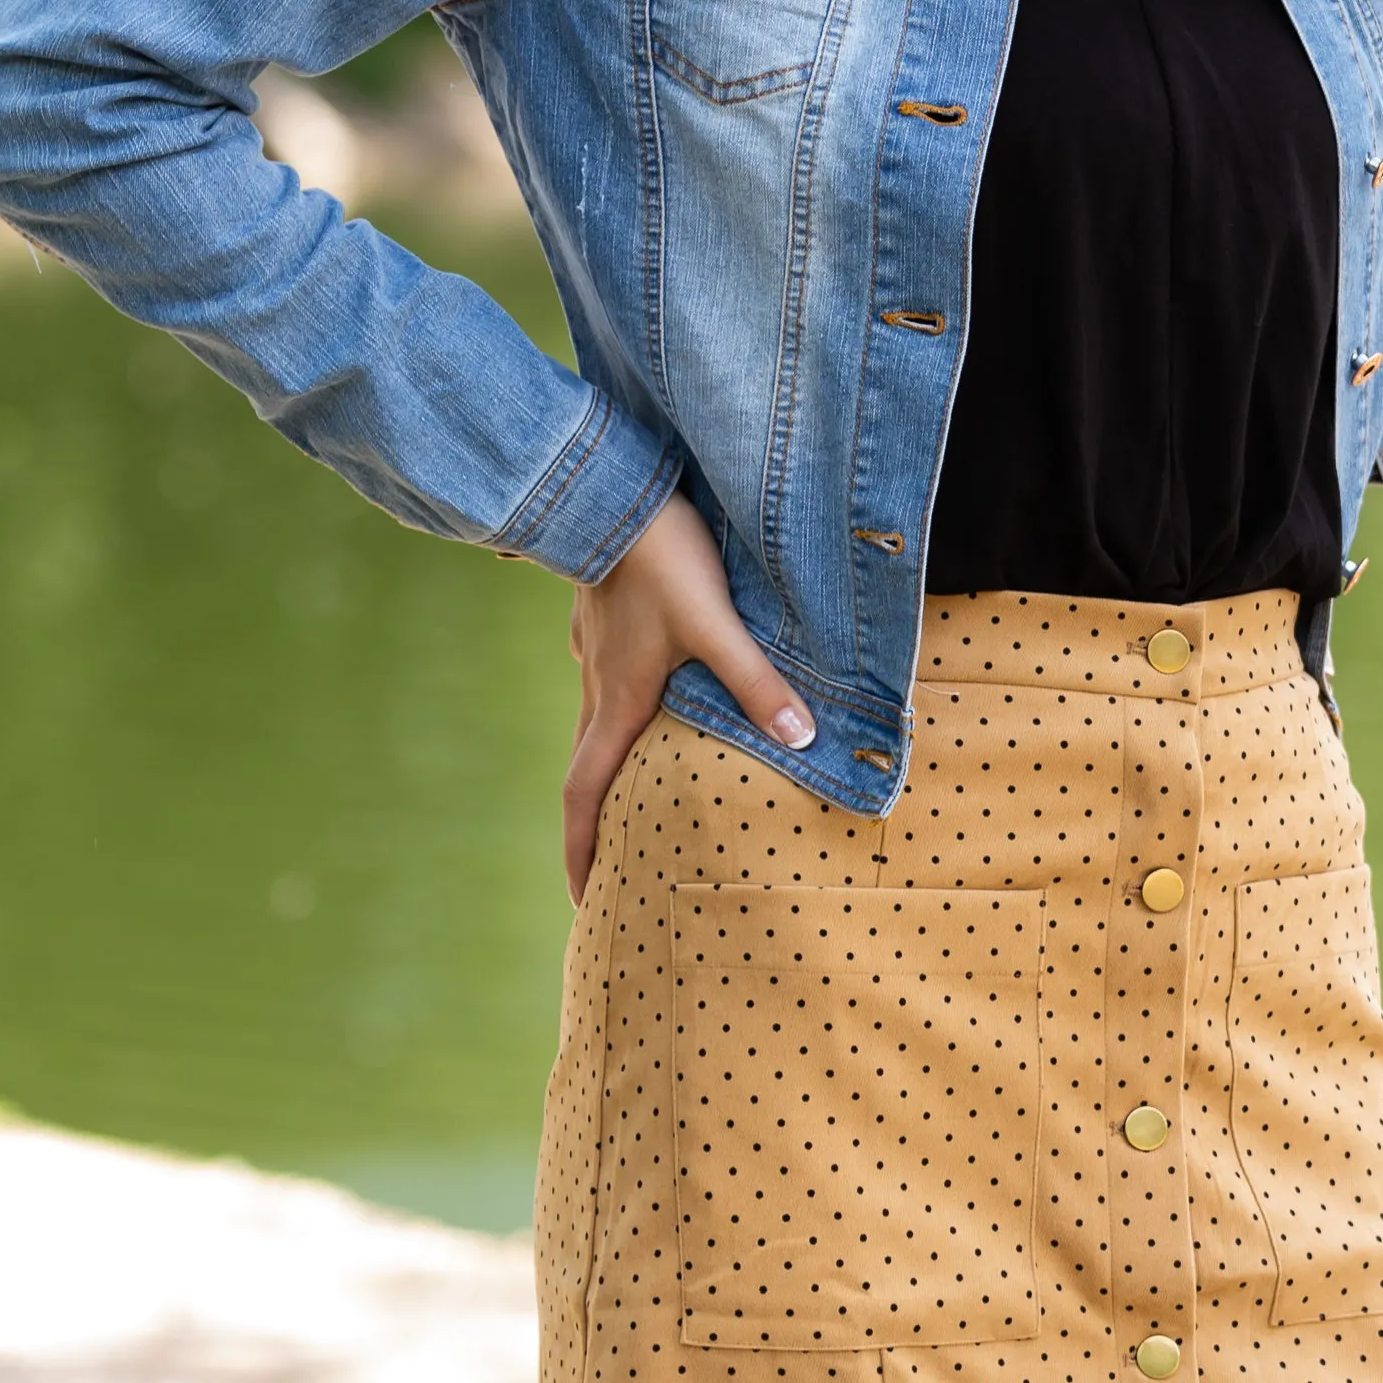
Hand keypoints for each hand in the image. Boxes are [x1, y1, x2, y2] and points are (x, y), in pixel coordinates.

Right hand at [562, 494, 815, 899]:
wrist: (611, 486)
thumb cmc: (662, 556)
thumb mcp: (715, 623)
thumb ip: (756, 682)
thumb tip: (801, 737)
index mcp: (618, 699)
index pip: (585, 793)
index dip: (581, 850)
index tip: (581, 897)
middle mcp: (597, 682)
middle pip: (587, 767)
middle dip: (595, 821)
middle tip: (607, 863)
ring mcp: (594, 648)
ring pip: (596, 719)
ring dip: (610, 761)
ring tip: (635, 786)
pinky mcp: (600, 615)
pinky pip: (606, 675)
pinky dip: (621, 704)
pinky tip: (645, 691)